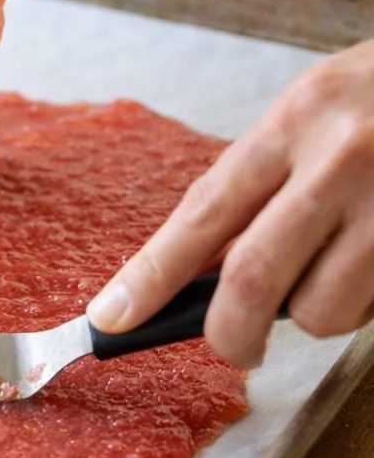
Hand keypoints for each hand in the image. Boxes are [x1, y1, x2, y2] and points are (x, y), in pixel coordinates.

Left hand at [87, 42, 373, 369]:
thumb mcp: (321, 109)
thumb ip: (269, 181)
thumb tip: (204, 273)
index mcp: (300, 117)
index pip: (205, 210)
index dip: (151, 273)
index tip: (109, 316)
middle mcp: (346, 158)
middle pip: (253, 281)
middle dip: (229, 333)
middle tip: (233, 348)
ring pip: (324, 313)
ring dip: (318, 316)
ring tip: (344, 270)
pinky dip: (368, 305)